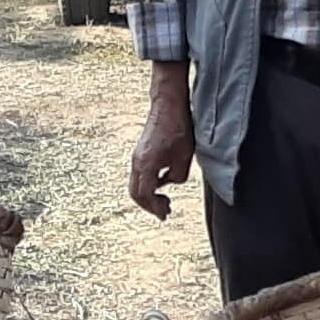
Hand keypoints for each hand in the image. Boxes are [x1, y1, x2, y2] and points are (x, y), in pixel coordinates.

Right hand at [128, 103, 195, 219]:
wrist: (168, 105)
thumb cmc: (177, 127)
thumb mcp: (184, 157)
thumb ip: (177, 177)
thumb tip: (170, 182)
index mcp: (146, 165)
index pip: (145, 195)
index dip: (155, 208)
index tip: (165, 214)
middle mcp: (137, 162)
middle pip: (135, 193)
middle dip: (149, 205)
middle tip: (165, 211)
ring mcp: (137, 157)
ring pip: (136, 184)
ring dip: (148, 195)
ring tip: (164, 200)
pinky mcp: (140, 152)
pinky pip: (139, 175)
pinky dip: (148, 185)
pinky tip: (162, 184)